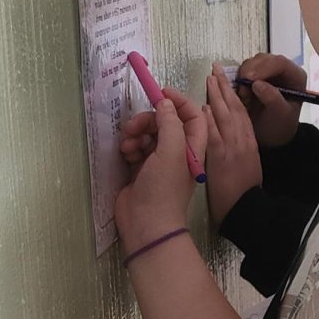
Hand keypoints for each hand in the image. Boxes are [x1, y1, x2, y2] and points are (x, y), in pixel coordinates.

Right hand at [114, 91, 206, 251]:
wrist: (146, 224)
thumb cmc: (163, 189)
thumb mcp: (171, 151)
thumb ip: (169, 123)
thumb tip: (164, 102)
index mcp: (192, 147)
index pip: (192, 115)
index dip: (178, 101)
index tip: (159, 94)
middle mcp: (177, 151)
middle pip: (164, 122)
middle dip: (148, 120)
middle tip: (133, 127)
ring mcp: (158, 160)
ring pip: (147, 133)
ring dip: (136, 134)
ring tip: (127, 146)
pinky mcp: (141, 168)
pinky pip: (136, 147)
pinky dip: (130, 146)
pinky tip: (126, 154)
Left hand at [203, 66, 262, 228]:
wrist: (245, 209)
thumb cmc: (242, 193)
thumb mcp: (246, 165)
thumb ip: (238, 148)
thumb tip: (228, 135)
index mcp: (249, 142)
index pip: (241, 113)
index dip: (233, 95)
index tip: (226, 81)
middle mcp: (243, 141)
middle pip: (234, 108)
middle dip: (225, 87)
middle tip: (216, 70)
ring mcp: (233, 147)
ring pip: (226, 115)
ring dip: (218, 95)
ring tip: (211, 79)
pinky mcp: (221, 157)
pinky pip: (215, 133)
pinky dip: (211, 118)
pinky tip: (205, 106)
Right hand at [235, 55, 307, 148]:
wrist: (272, 135)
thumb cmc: (280, 125)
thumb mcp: (281, 115)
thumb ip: (273, 99)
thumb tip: (257, 83)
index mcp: (295, 76)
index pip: (280, 63)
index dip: (264, 67)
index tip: (249, 78)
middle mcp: (282, 70)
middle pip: (263, 59)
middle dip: (250, 72)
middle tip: (243, 91)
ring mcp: (267, 71)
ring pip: (251, 63)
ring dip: (243, 77)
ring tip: (245, 97)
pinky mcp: (255, 75)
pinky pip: (243, 71)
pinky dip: (239, 81)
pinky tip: (243, 96)